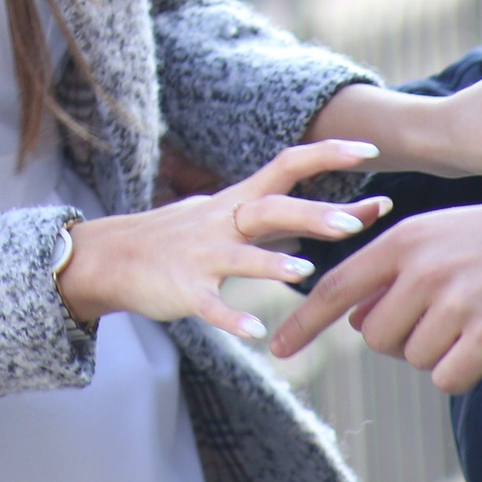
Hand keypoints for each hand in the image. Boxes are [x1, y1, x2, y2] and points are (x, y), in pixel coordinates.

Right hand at [57, 140, 392, 337]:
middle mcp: (222, 221)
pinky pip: (209, 305)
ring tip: (304, 275)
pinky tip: (256, 331)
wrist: (111, 256)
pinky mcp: (182, 289)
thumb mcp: (236, 216)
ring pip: (240, 257)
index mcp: (239, 200)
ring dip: (271, 265)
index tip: (370, 150)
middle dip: (311, 215)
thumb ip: (292, 218)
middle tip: (354, 224)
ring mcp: (201, 255)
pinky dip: (231, 318)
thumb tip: (357, 213)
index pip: (287, 164)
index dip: (327, 154)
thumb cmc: (187, 237)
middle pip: (271, 209)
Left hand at [269, 192, 481, 394]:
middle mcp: (422, 270)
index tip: (277, 349)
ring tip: (474, 318)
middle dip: (400, 338)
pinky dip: (465, 371)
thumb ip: (392, 273)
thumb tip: (357, 322)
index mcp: (403, 240)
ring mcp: (455, 303)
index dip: (304, 323)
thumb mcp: (439, 238)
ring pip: (414, 358)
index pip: (336, 287)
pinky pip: (448, 377)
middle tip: (443, 317)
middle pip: (376, 337)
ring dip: (440, 351)